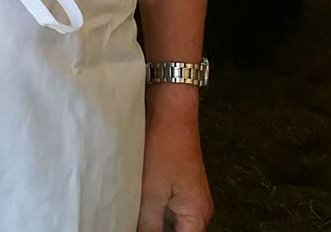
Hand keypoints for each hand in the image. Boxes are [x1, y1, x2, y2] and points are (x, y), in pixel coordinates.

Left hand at [137, 88, 211, 231]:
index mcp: (196, 216)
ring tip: (132, 215)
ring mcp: (189, 198)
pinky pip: (167, 209)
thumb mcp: (150, 193)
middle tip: (132, 220)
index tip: (140, 228)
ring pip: (170, 224)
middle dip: (155, 230)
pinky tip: (134, 207)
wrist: (171, 111)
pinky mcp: (179, 187)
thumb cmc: (164, 148)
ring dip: (151, 223)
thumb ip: (148, 225)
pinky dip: (152, 212)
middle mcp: (198, 211)